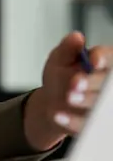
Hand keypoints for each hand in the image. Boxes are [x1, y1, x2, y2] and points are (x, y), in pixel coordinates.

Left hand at [24, 32, 110, 150]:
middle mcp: (107, 84)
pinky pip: (88, 123)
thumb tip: (76, 36)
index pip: (110, 58)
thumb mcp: (59, 59)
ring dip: (85, 100)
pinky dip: (73, 121)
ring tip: (68, 97)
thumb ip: (67, 48)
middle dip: (92, 81)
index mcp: (103, 63)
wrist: (52, 103)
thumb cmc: (59, 77)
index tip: (94, 61)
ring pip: (100, 103)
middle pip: (106, 81)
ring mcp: (104, 105)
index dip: (103, 58)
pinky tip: (59, 116)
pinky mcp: (98, 123)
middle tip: (75, 83)